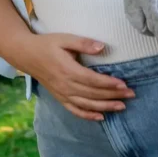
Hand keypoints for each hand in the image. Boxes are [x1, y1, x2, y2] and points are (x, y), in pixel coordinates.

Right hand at [18, 33, 134, 120]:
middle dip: (113, 95)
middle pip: (93, 94)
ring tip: (122, 107)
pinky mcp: (59, 98)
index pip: (93, 80)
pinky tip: (100, 118)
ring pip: (87, 105)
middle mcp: (66, 85)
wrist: (26, 55)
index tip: (124, 84)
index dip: (109, 84)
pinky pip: (75, 110)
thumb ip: (84, 43)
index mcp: (68, 70)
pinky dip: (88, 116)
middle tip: (131, 94)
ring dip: (105, 107)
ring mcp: (62, 94)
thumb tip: (103, 47)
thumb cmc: (47, 44)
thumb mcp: (65, 38)